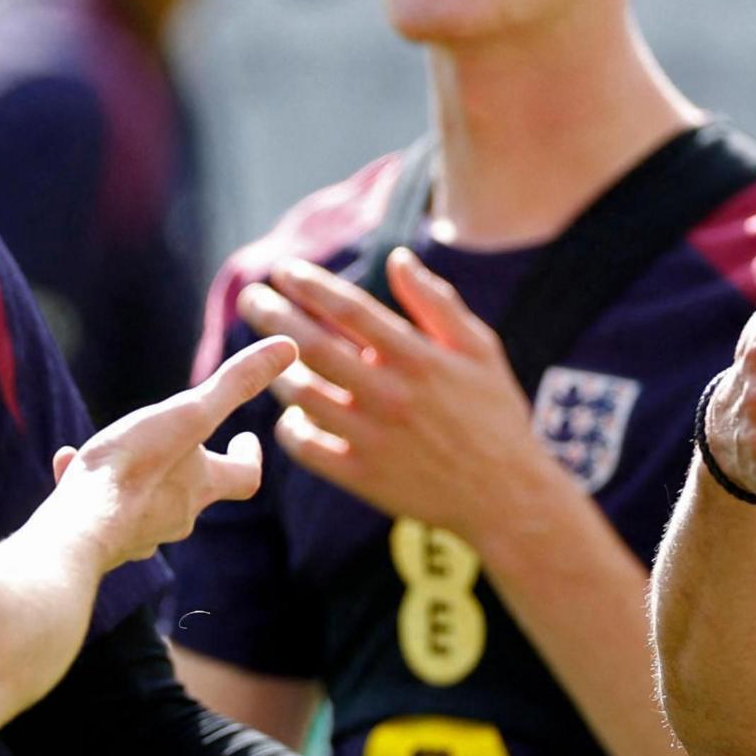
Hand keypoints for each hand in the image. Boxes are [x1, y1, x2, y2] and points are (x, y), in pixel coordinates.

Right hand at [46, 334, 294, 562]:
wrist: (80, 528)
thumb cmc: (134, 468)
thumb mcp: (189, 414)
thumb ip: (235, 384)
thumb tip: (288, 347)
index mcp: (201, 487)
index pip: (245, 478)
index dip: (250, 457)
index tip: (248, 438)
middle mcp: (175, 516)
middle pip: (195, 495)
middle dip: (192, 468)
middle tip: (186, 444)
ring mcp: (136, 532)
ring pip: (145, 504)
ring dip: (138, 477)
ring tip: (119, 451)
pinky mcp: (98, 539)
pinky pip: (98, 508)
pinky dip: (89, 485)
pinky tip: (66, 465)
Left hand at [238, 251, 569, 544]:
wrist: (506, 497)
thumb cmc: (495, 416)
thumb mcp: (481, 351)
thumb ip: (437, 303)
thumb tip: (398, 258)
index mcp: (420, 358)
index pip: (350, 309)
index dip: (310, 285)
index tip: (282, 269)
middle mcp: (391, 394)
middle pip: (312, 346)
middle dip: (273, 315)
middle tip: (250, 298)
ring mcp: (373, 438)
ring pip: (301, 395)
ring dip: (278, 370)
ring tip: (273, 355)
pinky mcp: (362, 476)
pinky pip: (305, 447)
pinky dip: (290, 425)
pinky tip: (295, 412)